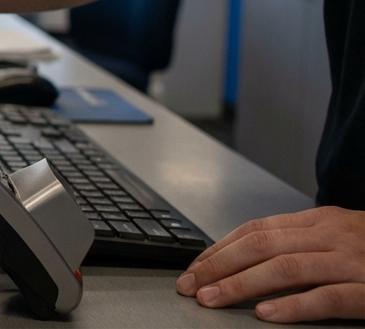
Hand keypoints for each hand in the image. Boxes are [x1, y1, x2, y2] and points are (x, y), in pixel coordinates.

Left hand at [177, 206, 364, 322]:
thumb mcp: (340, 236)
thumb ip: (300, 242)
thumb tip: (248, 257)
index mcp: (321, 221)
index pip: (257, 229)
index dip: (220, 248)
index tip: (193, 267)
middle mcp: (333, 236)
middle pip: (262, 246)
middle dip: (218, 265)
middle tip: (189, 285)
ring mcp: (353, 263)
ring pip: (287, 268)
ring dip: (242, 284)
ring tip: (213, 299)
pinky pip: (329, 298)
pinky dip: (295, 307)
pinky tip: (267, 315)